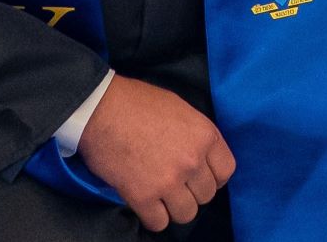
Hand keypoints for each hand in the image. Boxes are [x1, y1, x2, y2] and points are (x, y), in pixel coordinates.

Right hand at [77, 75, 235, 232]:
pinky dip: (153, 217)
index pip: (226, 171)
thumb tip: (201, 155)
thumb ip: (195, 134)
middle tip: (174, 183)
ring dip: (174, 207)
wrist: (99, 109)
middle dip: (191, 191)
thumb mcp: (179, 108)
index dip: (213, 176)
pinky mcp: (142, 196)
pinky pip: (159, 223)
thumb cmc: (137, 102)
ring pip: (186, 214)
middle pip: (206, 195)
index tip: (199, 176)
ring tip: (160, 196)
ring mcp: (168, 181)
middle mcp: (192, 160)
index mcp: (204, 135)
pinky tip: (145, 203)